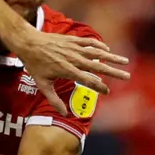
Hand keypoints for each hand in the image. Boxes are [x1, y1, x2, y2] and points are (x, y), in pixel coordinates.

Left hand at [12, 29, 129, 115]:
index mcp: (66, 70)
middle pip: (98, 66)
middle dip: (113, 72)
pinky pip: (88, 42)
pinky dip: (99, 45)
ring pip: (96, 52)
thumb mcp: (42, 84)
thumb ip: (53, 99)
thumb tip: (65, 114)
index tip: (107, 92)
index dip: (99, 87)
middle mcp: (73, 59)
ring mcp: (73, 48)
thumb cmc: (34, 64)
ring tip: (124, 61)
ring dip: (111, 56)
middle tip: (127, 76)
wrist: (28, 43)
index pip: (88, 80)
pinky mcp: (72, 40)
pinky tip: (106, 49)